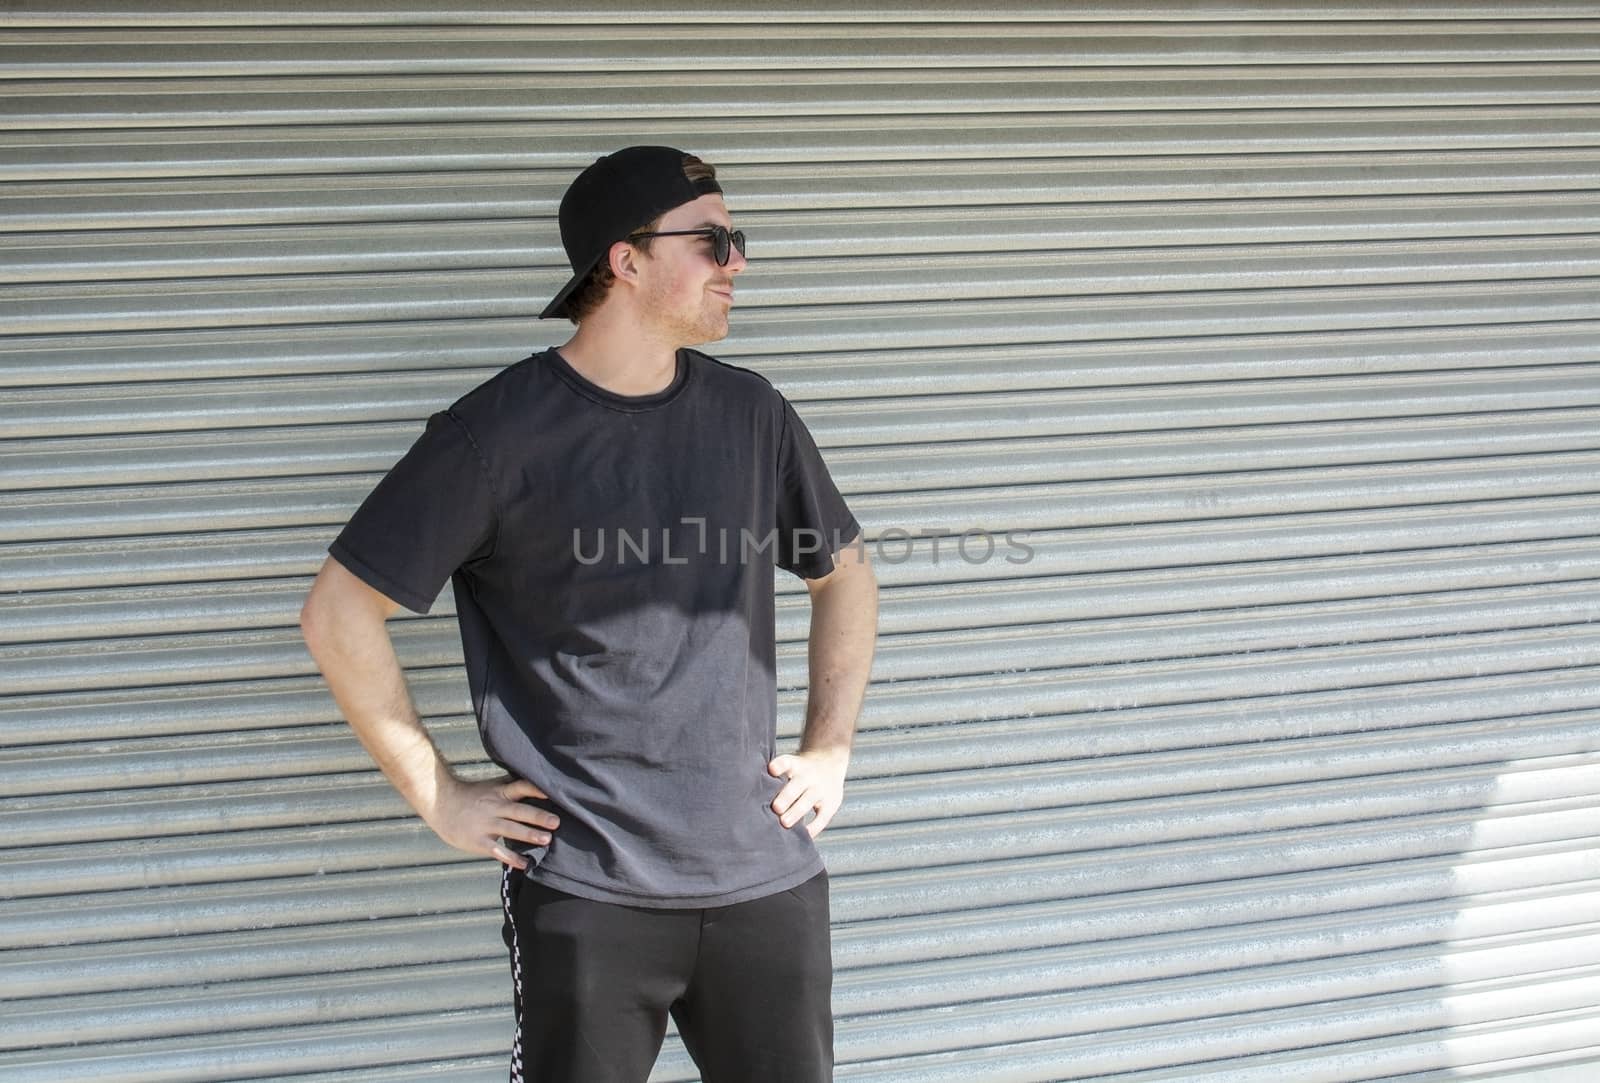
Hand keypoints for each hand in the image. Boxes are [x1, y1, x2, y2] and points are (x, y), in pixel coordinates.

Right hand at [425, 774, 559, 869]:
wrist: (441, 804)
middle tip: (556, 822)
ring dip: (529, 835)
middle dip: (538, 817)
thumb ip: (512, 787)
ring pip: (510, 829)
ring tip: (547, 840)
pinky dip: (511, 857)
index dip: (536, 790)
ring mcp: (486, 824)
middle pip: (519, 811)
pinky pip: (497, 850)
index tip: (552, 794)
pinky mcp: (478, 841)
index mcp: (499, 792)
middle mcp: (494, 807)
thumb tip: (539, 786)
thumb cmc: (472, 796)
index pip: (521, 787)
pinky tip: (525, 863)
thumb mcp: (492, 787)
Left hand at [768, 747, 849, 838]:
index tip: (771, 770)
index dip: (779, 765)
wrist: (829, 763)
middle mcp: (807, 776)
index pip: (786, 762)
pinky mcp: (830, 804)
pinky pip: (823, 817)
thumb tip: (749, 795)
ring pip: (808, 801)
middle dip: (786, 797)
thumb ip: (774, 777)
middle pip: (797, 785)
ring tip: (784, 822)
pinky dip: (814, 827)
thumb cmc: (798, 771)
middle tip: (776, 808)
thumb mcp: (790, 764)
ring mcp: (820, 790)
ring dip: (796, 812)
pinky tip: (804, 834)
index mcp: (795, 765)